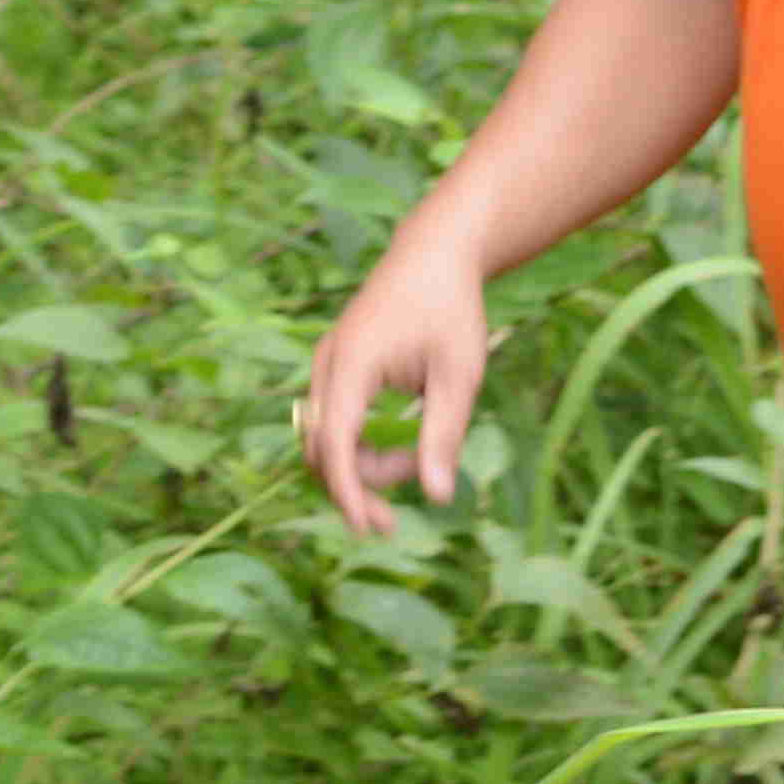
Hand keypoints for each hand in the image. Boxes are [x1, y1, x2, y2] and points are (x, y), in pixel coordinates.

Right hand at [297, 238, 491, 536]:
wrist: (433, 254)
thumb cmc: (451, 309)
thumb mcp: (460, 375)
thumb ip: (444, 435)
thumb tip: (437, 498)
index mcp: (353, 362)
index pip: (336, 443)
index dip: (348, 492)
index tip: (369, 530)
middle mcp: (328, 364)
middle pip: (323, 449)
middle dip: (359, 485)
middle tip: (407, 504)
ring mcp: (326, 366)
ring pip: (325, 440)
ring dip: (362, 466)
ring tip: (418, 460)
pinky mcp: (335, 370)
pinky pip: (334, 424)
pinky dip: (359, 448)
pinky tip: (399, 449)